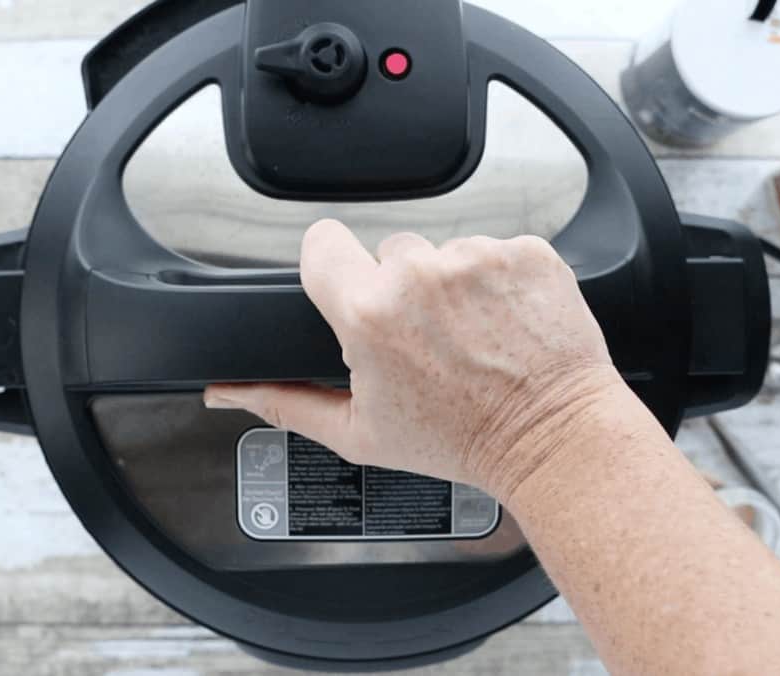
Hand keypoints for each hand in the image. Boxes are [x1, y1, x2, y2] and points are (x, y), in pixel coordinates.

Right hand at [204, 219, 628, 501]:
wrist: (550, 437)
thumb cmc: (461, 440)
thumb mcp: (359, 432)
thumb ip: (284, 404)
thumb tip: (229, 392)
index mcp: (369, 313)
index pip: (321, 242)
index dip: (332, 266)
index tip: (351, 288)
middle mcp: (421, 275)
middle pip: (390, 251)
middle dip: (401, 287)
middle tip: (427, 338)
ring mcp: (479, 258)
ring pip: (446, 251)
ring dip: (453, 284)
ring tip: (471, 335)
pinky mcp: (525, 252)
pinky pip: (495, 250)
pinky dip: (499, 281)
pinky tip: (503, 323)